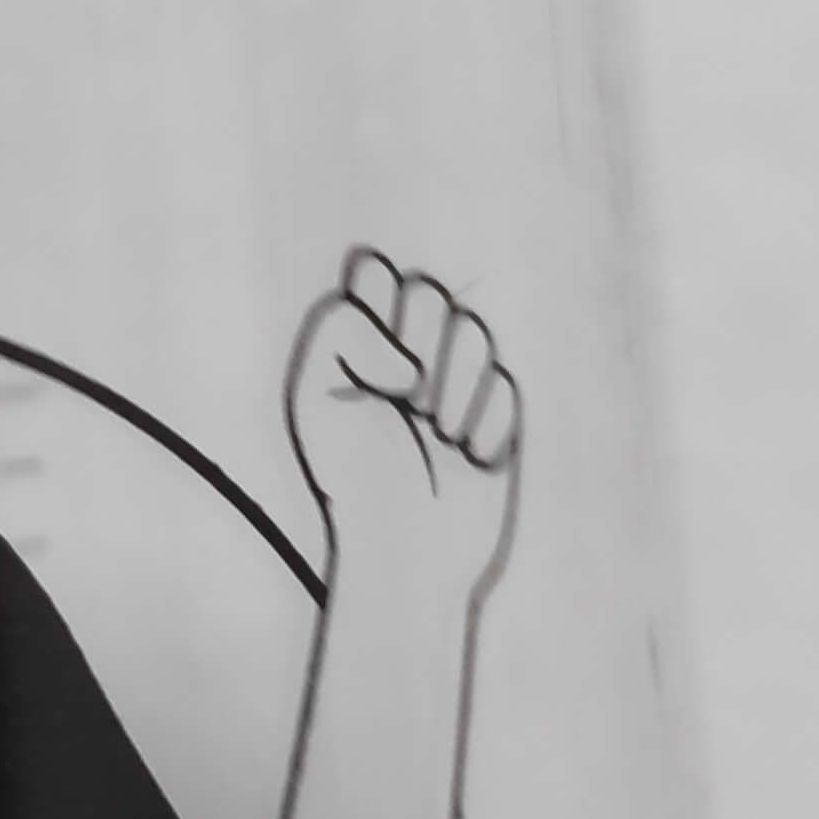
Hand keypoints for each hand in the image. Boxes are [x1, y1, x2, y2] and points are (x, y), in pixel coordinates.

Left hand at [287, 249, 519, 610]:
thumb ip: (343, 336)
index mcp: (359, 334)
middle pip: (429, 290)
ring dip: (449, 392)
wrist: (404, 549)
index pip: (373, 268)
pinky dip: (481, 429)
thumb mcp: (314, 397)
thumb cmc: (349, 474)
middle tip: (400, 406)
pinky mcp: (498, 406)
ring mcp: (458, 372)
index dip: (373, 310)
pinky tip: (464, 459)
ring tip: (432, 438)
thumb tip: (413, 354)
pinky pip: (505, 386)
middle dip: (414, 349)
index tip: (358, 370)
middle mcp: (410, 342)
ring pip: (473, 331)